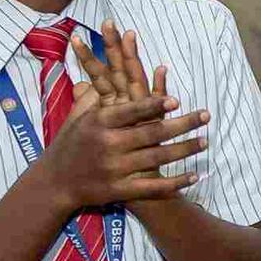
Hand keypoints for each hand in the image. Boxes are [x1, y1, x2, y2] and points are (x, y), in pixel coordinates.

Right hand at [37, 28, 210, 212]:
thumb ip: (95, 95)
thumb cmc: (69, 143)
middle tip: (206, 115)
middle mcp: (107, 145)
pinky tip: (194, 175)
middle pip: (151, 133)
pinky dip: (175, 182)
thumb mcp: (77, 116)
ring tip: (205, 140)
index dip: (153, 105)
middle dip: (182, 124)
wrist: (55, 182)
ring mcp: (113, 169)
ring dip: (184, 149)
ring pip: (156, 158)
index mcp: (99, 122)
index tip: (176, 100)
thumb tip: (107, 70)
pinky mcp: (118, 190)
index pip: (131, 111)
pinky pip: (152, 187)